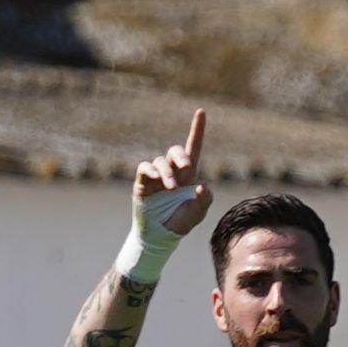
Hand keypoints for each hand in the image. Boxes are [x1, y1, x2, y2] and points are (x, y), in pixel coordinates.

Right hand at [133, 108, 213, 245]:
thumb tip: (202, 185)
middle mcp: (172, 171)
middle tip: (187, 168)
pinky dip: (151, 170)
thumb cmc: (181, 222)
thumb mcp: (198, 212)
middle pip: (175, 151)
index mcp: (188, 174)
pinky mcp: (142, 182)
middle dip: (180, 156)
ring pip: (160, 161)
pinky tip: (157, 178)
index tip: (201, 111)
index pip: (194, 147)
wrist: (160, 235)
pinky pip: (145, 168)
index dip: (197, 129)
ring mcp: (156, 176)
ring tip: (170, 188)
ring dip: (167, 172)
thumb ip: (205, 199)